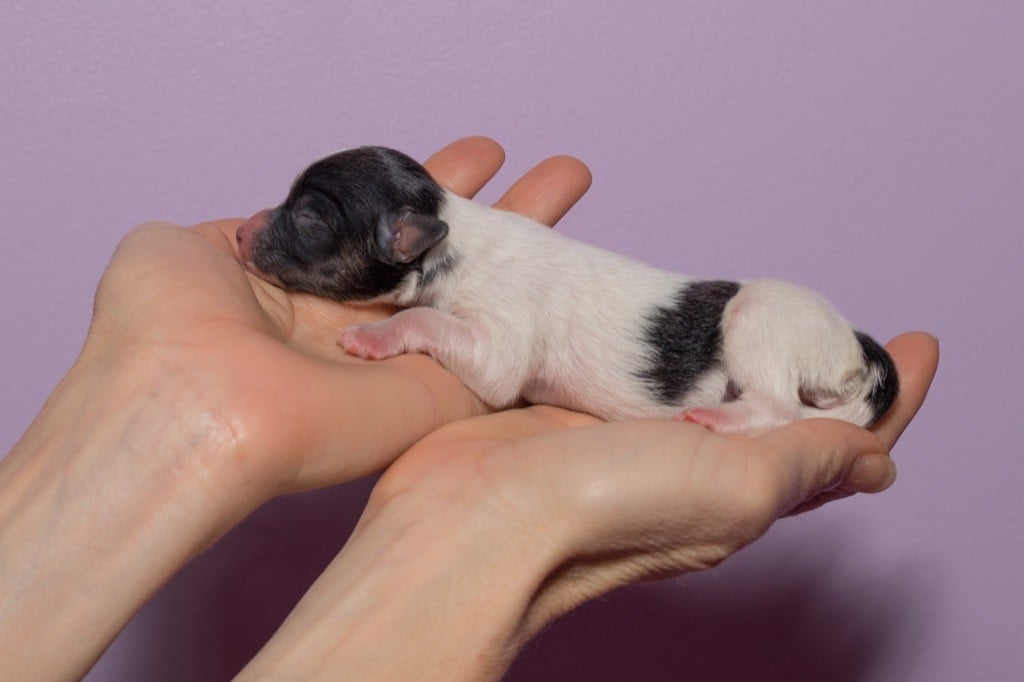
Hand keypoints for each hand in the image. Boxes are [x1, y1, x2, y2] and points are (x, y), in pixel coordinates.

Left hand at [0, 137, 592, 679]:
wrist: (191, 406)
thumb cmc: (165, 326)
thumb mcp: (184, 249)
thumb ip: (249, 231)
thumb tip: (273, 221)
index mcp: (313, 286)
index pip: (389, 227)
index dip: (433, 187)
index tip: (481, 154)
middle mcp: (368, 317)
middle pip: (451, 252)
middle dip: (504, 209)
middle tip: (553, 174)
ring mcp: (411, 351)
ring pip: (489, 286)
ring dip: (534, 234)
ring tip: (572, 179)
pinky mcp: (446, 383)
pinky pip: (495, 334)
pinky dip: (534, 297)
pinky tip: (568, 256)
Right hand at [240, 333, 936, 679]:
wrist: (473, 514)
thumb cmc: (603, 510)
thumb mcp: (733, 486)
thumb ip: (807, 462)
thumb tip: (878, 462)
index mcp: (742, 490)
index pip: (839, 446)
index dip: (886, 398)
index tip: (917, 343)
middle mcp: (695, 465)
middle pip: (777, 410)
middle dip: (816, 364)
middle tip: (840, 313)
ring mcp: (636, 433)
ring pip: (709, 383)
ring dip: (744, 343)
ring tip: (770, 298)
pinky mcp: (583, 405)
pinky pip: (642, 365)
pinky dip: (671, 336)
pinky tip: (678, 308)